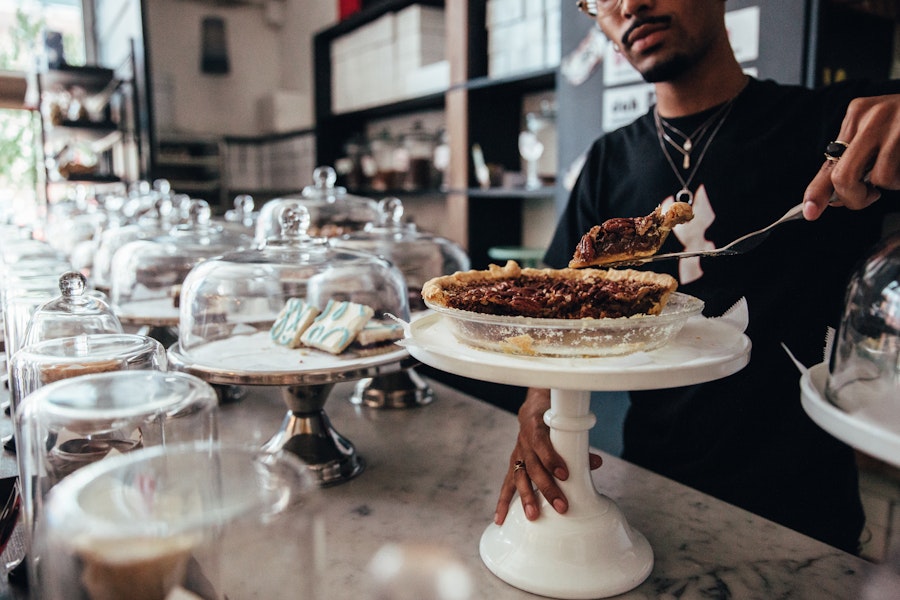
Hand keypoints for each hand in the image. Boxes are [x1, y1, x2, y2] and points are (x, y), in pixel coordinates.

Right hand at [494, 388, 602, 524]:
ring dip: (526, 498)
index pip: (542, 445)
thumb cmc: (552, 422)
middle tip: (560, 506)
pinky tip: (500, 519)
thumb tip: (594, 463)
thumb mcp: (563, 426)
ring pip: (519, 478)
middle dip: (546, 488)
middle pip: (533, 468)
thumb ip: (577, 445)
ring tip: (533, 516)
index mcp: (536, 429)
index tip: (565, 475)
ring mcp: (517, 455)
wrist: (532, 411)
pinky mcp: (513, 466)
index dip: (552, 460)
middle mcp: (524, 444)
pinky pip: (507, 485)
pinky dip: (503, 502)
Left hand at [804, 94, 899, 219]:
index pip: (829, 162)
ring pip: (879, 178)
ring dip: (891, 185)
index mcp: (857, 114)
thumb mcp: (876, 134)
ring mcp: (897, 123)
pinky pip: (898, 176)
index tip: (809, 211)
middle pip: (844, 176)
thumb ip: (853, 162)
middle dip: (855, 198)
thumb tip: (834, 199)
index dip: (817, 192)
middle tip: (869, 195)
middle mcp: (873, 115)